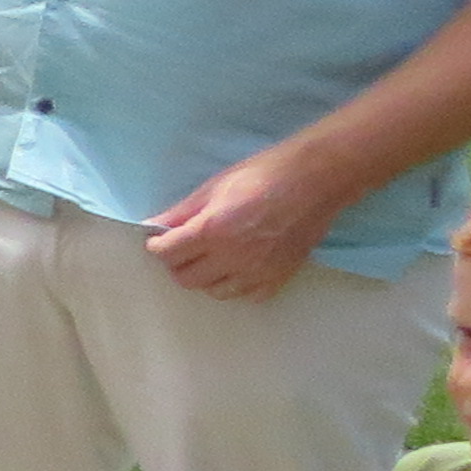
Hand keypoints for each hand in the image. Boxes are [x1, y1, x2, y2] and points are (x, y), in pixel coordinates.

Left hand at [145, 148, 347, 301]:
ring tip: (212, 259)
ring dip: (207, 278)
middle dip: (178, 264)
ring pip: (216, 291)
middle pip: (187, 279)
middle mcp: (232, 257)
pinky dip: (239, 286)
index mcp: (212, 231)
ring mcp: (258, 271)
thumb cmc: (263, 174)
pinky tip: (240, 268)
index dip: (158, 247)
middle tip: (183, 249)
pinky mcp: (280, 276)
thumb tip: (155, 225)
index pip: (168, 254)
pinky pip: (249, 295)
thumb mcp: (214, 186)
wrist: (314, 180)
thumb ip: (183, 211)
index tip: (160, 240)